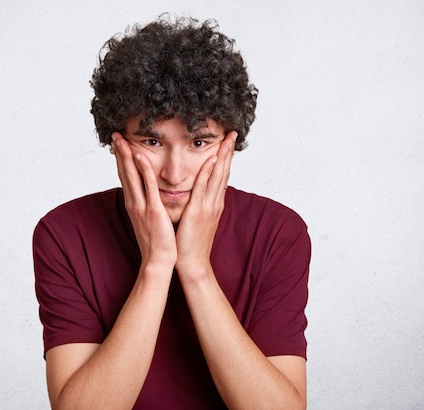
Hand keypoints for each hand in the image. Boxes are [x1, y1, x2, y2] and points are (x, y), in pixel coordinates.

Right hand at [112, 133, 176, 267]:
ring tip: (121, 139)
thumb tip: (146, 195)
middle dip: (119, 153)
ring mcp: (141, 206)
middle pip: (124, 173)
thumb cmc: (156, 243)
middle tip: (115, 135)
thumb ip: (146, 205)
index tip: (119, 144)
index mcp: (134, 204)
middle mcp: (134, 203)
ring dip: (126, 156)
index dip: (121, 160)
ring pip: (132, 176)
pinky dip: (143, 171)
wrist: (158, 262)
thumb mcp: (148, 220)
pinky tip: (139, 156)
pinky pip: (148, 187)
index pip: (126, 177)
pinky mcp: (152, 211)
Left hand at [175, 132, 236, 273]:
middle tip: (232, 133)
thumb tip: (199, 195)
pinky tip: (211, 160)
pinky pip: (203, 188)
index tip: (227, 143)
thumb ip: (200, 204)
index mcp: (214, 203)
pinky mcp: (198, 212)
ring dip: (221, 156)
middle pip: (224, 171)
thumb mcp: (198, 219)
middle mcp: (215, 202)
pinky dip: (207, 173)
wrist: (192, 263)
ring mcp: (208, 206)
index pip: (221, 175)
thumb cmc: (191, 243)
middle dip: (228, 151)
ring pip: (217, 176)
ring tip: (226, 139)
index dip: (225, 158)